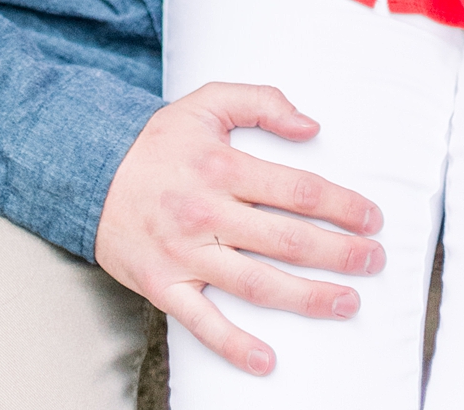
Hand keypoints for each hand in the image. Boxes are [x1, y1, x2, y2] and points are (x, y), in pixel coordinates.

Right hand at [95, 85, 385, 375]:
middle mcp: (206, 212)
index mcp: (222, 166)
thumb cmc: (159, 141)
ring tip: (348, 303)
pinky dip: (235, 345)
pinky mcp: (163, 286)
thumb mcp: (207, 103)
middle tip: (374, 261)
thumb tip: (311, 126)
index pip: (296, 190)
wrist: (89, 172)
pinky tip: (267, 361)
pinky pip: (202, 323)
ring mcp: (185, 254)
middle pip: (287, 240)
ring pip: (256, 284)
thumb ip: (261, 102)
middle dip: (339, 253)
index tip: (371, 217)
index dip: (341, 205)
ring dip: (307, 298)